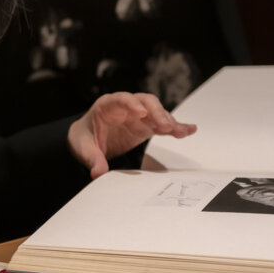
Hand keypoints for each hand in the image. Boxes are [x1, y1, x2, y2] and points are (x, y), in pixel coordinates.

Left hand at [68, 92, 196, 178]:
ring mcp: (139, 115)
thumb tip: (98, 172)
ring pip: (157, 112)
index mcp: (107, 106)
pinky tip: (190, 130)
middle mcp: (126, 107)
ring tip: (180, 132)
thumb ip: (92, 159)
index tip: (140, 113)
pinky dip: (176, 127)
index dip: (131, 104)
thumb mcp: (84, 149)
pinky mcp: (147, 126)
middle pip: (145, 102)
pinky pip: (163, 124)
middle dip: (156, 112)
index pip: (121, 99)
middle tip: (165, 126)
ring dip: (169, 120)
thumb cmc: (85, 138)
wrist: (88, 138)